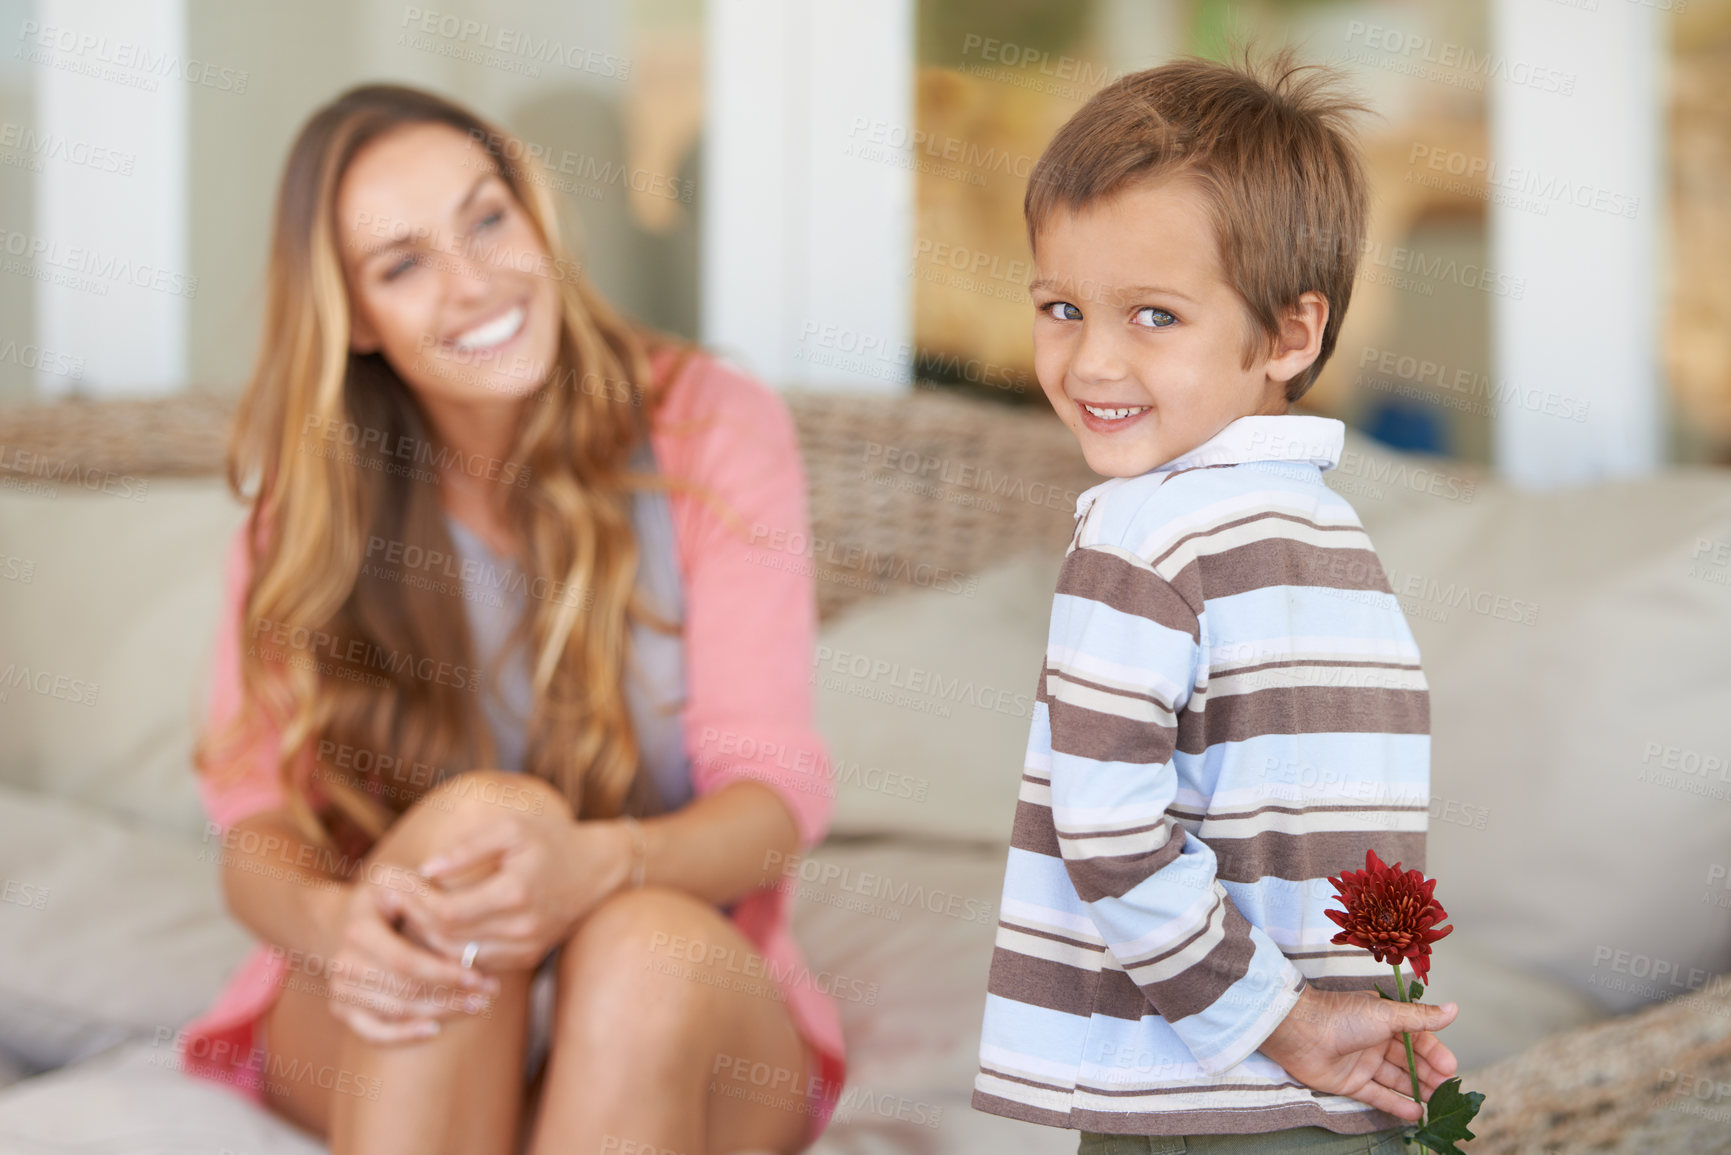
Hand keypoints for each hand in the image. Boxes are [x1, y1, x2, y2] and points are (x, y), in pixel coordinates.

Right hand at [320, 863, 500, 1044]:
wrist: (342, 919)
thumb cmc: (384, 898)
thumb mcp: (398, 880)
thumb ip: (424, 891)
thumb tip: (458, 909)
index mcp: (358, 930)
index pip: (405, 961)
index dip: (443, 973)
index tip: (479, 976)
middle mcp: (343, 963)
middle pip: (404, 991)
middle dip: (450, 995)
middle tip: (489, 993)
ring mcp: (340, 989)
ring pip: (396, 1013)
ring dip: (440, 1013)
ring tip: (477, 1005)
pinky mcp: (342, 1009)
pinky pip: (373, 1033)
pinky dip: (403, 1036)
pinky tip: (434, 1030)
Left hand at [395, 811, 633, 972]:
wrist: (596, 871)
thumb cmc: (550, 840)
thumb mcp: (511, 829)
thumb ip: (468, 848)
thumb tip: (425, 869)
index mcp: (515, 891)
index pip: (447, 911)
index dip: (414, 900)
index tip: (391, 882)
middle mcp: (521, 927)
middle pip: (447, 937)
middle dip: (413, 917)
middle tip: (388, 897)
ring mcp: (525, 947)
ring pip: (456, 956)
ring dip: (427, 936)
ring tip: (405, 910)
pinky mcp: (526, 958)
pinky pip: (476, 961)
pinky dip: (451, 948)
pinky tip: (434, 925)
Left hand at [1259, 985, 1458, 1120]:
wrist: (1300, 1032)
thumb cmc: (1342, 1016)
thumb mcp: (1387, 1014)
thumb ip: (1420, 1017)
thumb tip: (1453, 1010)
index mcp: (1383, 1019)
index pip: (1416, 1037)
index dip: (1433, 1052)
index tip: (1450, 1068)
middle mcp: (1374, 1040)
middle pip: (1408, 1060)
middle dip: (1428, 1074)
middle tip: (1448, 1089)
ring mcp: (1362, 1062)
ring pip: (1396, 1078)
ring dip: (1417, 1090)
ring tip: (1438, 1102)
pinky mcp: (1350, 1083)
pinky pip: (1378, 1095)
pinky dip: (1396, 1104)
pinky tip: (1417, 1113)